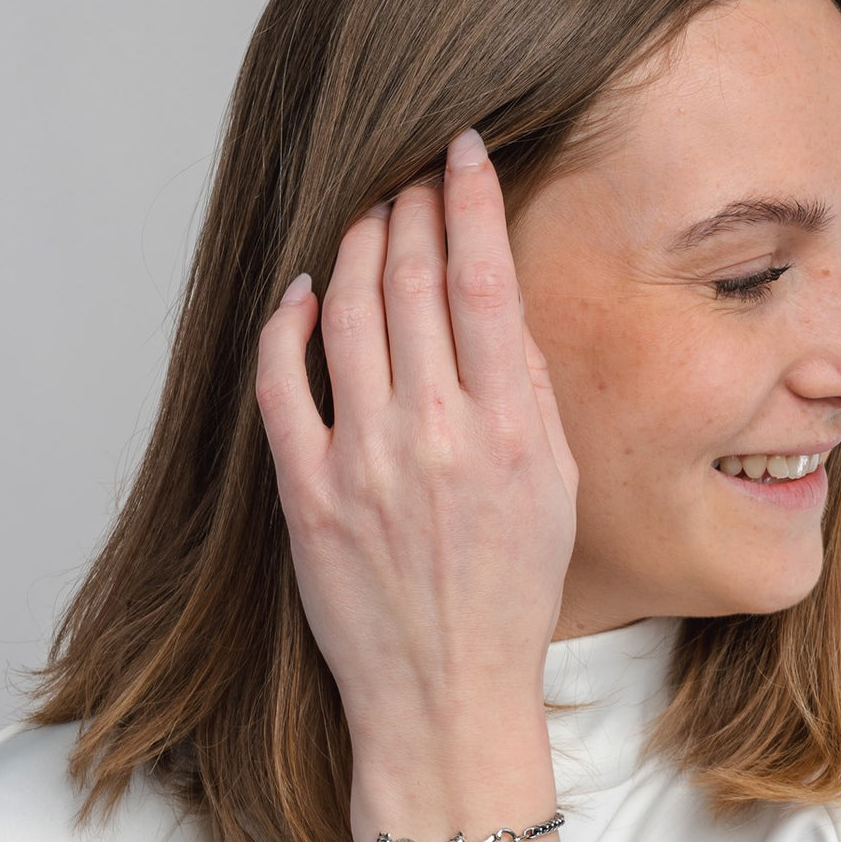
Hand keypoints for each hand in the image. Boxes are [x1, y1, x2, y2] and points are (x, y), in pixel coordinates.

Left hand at [255, 128, 578, 752]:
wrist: (445, 689)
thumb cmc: (510, 595)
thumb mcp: (558, 492)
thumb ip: (528, 396)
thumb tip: (495, 309)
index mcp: (510, 431)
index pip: (485, 280)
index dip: (470, 200)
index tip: (464, 152)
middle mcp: (435, 434)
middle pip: (412, 282)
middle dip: (411, 208)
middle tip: (411, 175)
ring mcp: (362, 461)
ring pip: (346, 313)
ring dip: (355, 248)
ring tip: (367, 216)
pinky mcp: (307, 491)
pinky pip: (282, 380)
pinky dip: (287, 324)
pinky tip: (301, 294)